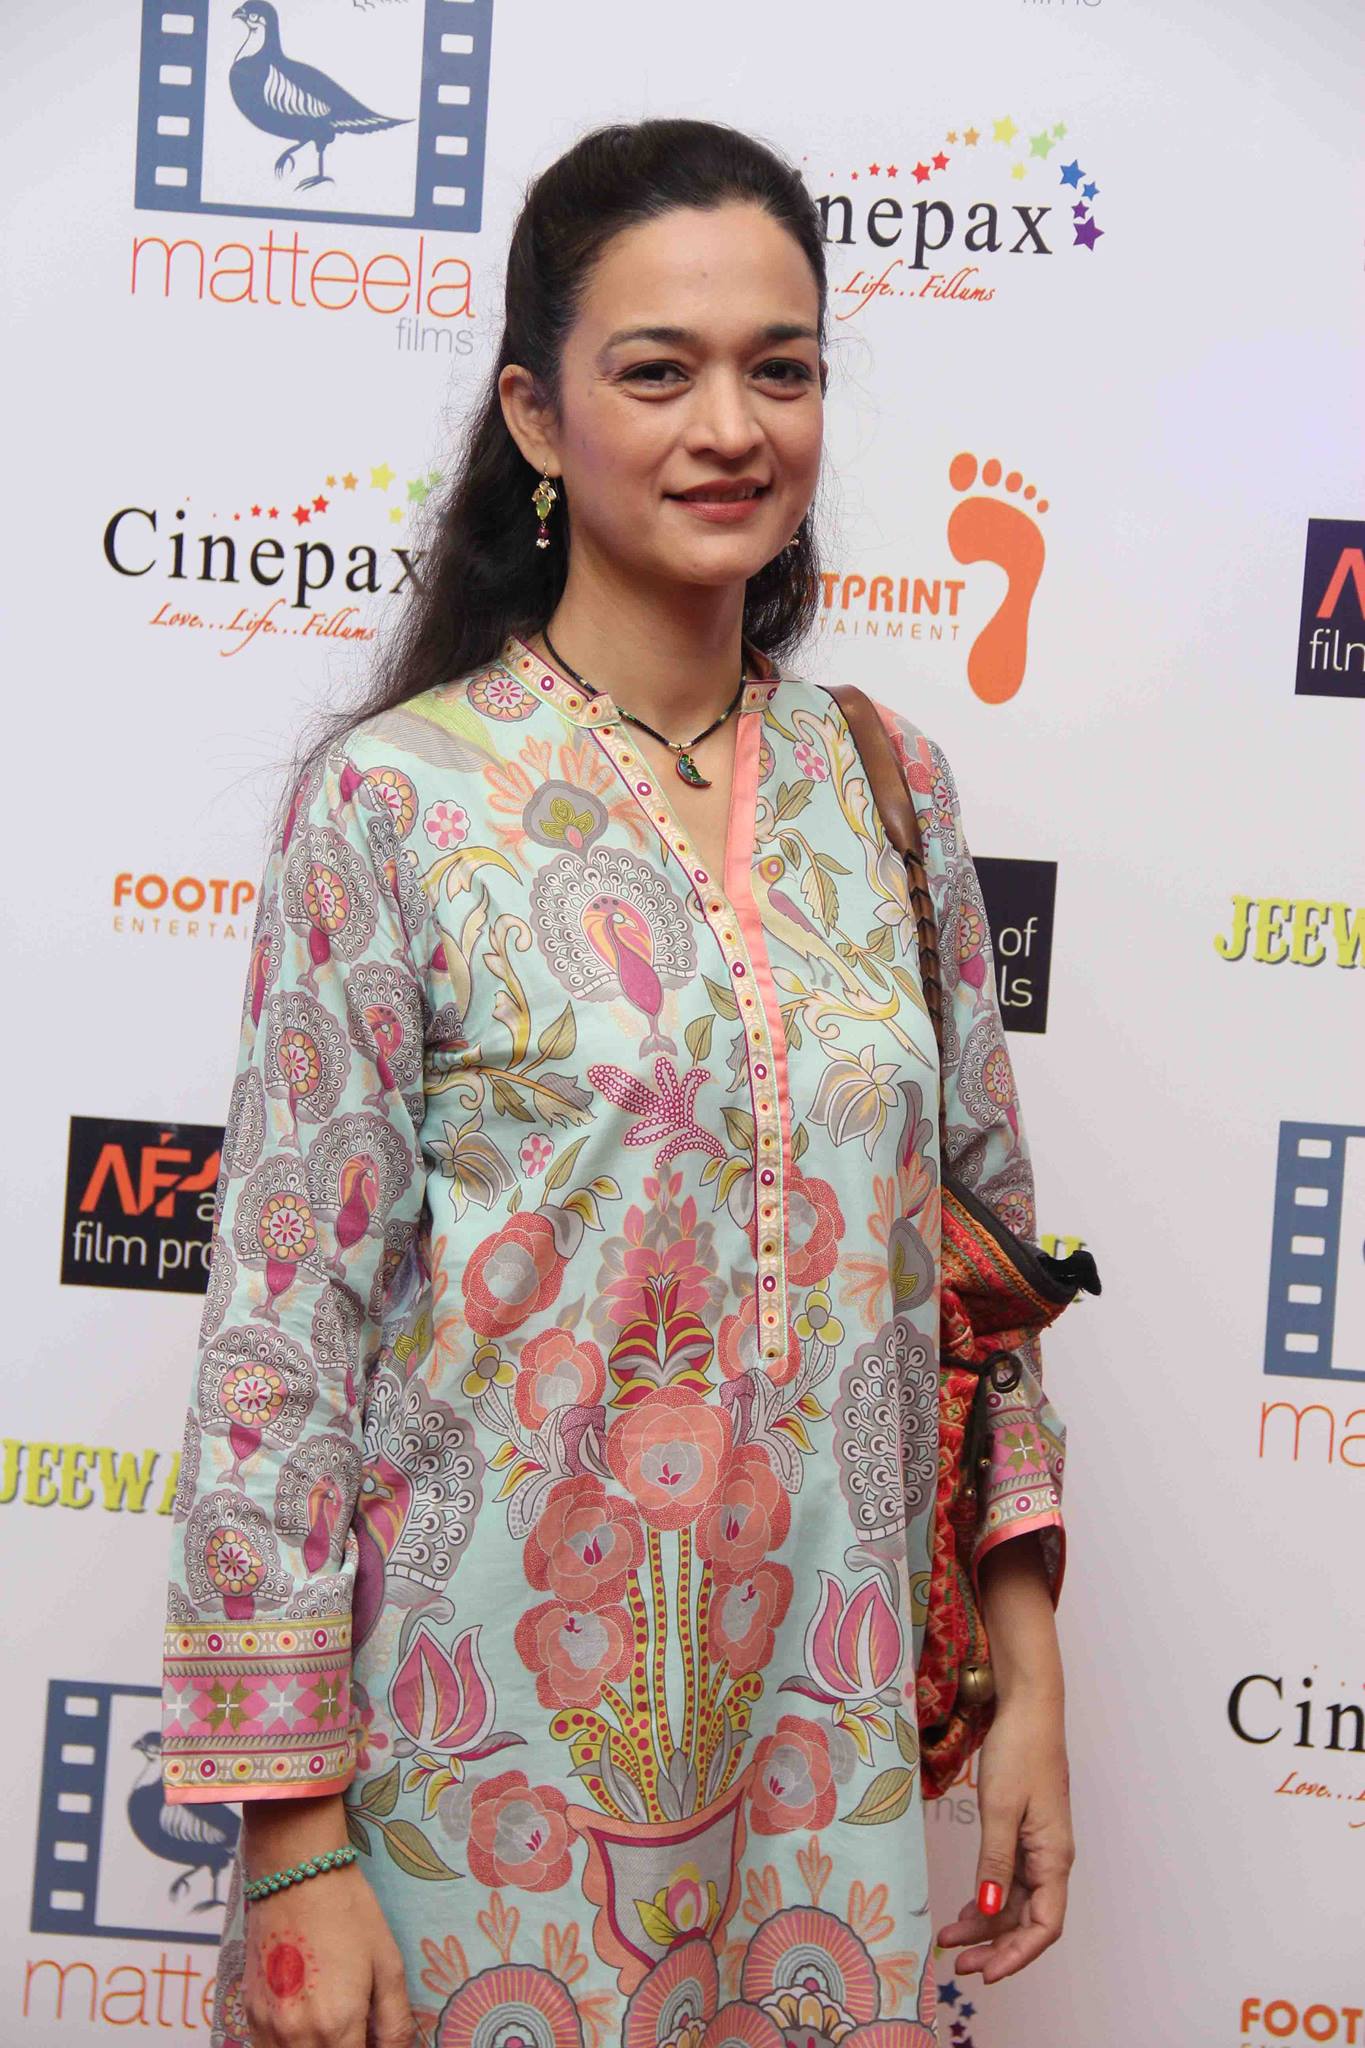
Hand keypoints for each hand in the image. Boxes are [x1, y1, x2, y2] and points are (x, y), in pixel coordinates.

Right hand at [240, 1796, 412, 2046]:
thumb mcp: (388, 1965)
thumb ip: (395, 2024)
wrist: (297, 1873)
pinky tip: (307, 2024)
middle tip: (356, 2033)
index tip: (370, 2042)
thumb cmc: (351, 1914)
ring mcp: (266, 2028)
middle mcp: (296, 2037)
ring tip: (332, 2028)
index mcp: (337, 2027)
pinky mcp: (248, 2014)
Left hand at [934, 1689, 1074, 1983]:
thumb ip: (994, 1861)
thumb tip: (989, 1910)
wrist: (1028, 1708)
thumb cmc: (1020, 1751)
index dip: (1018, 1955)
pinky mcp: (1025, 1834)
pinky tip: (965, 1910)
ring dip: (987, 1925)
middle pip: (1029, 1921)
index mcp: (1054, 1857)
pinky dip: (987, 1898)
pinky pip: (1008, 1880)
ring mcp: (1039, 1847)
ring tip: (951, 1940)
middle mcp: (1051, 1859)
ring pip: (1016, 1903)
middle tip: (959, 1963)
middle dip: (996, 1947)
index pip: (1044, 1926)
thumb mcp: (1000, 1807)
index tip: (987, 1972)